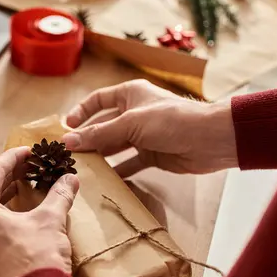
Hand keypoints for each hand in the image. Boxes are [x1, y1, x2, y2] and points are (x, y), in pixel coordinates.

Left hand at [0, 147, 79, 276]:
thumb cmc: (35, 257)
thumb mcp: (50, 220)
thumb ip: (59, 195)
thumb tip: (71, 179)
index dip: (14, 157)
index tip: (29, 150)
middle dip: (11, 178)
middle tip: (31, 168)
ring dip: (7, 200)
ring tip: (27, 190)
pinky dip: (4, 222)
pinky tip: (21, 221)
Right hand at [62, 79, 237, 174]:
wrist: (211, 140)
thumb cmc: (172, 121)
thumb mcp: (131, 124)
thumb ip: (100, 133)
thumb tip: (68, 141)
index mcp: (130, 95)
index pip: (98, 100)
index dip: (81, 112)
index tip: (66, 128)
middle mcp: (134, 113)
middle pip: (103, 126)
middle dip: (87, 139)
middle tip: (68, 155)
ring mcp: (143, 135)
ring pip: (114, 146)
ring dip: (100, 156)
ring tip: (81, 169)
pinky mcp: (152, 155)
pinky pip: (129, 164)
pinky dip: (118, 172)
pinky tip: (104, 181)